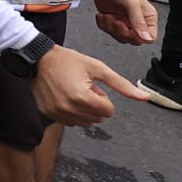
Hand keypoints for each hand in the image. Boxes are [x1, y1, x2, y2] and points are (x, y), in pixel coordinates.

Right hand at [30, 44, 148, 126]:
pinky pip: (69, 122)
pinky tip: (64, 98)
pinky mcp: (48, 114)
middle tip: (83, 88)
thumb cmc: (66, 60)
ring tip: (74, 93)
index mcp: (83, 97)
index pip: (109, 111)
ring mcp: (57, 113)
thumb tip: (144, 97)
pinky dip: (71, 113)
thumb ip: (121, 84)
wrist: (36, 59)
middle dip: (95, 105)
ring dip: (84, 111)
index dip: (104, 97)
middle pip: (98, 118)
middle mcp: (69, 108)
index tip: (94, 87)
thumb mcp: (97, 68)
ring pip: (85, 123)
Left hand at [91, 0, 158, 46]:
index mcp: (148, 18)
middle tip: (115, 20)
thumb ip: (138, 20)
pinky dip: (103, 25)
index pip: (149, 38)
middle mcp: (137, 21)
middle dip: (121, 32)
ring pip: (120, 37)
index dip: (138, 37)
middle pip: (133, 40)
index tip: (127, 27)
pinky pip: (108, 31)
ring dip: (110, 28)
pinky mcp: (112, 21)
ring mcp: (124, 21)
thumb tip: (146, 37)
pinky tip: (102, 15)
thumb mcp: (131, 3)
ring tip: (108, 16)